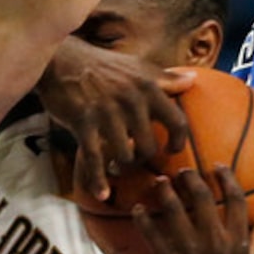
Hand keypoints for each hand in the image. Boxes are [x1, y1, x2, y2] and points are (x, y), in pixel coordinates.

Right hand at [40, 40, 193, 202]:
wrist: (61, 59)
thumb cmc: (103, 66)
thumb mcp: (138, 67)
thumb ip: (165, 78)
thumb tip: (192, 81)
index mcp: (148, 87)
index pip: (177, 121)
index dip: (178, 141)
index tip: (172, 150)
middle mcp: (131, 100)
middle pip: (149, 146)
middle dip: (142, 158)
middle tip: (135, 159)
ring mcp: (107, 113)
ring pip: (124, 156)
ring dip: (121, 166)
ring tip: (117, 167)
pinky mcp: (83, 122)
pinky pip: (94, 158)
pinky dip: (98, 180)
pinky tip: (102, 194)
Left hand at [136, 168, 253, 253]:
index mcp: (239, 246)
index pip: (237, 201)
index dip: (226, 178)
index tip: (216, 166)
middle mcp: (217, 246)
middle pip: (202, 197)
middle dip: (189, 178)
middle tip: (180, 171)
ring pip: (174, 208)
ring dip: (163, 191)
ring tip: (158, 183)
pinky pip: (151, 230)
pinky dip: (143, 216)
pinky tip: (138, 210)